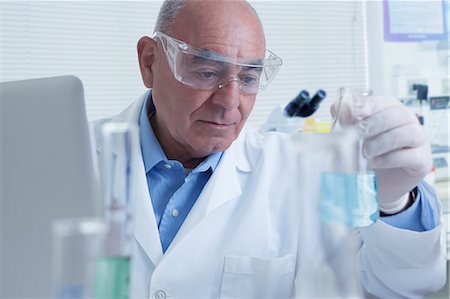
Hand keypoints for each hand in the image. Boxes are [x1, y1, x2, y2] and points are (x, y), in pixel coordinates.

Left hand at [332, 96, 431, 212]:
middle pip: (397, 114)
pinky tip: (376, 162)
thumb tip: (338, 106)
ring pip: (408, 133)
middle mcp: (408, 122)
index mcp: (392, 111)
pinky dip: (390, 158)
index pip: (385, 101)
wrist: (376, 182)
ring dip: (383, 142)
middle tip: (357, 135)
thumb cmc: (368, 154)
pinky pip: (411, 155)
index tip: (353, 115)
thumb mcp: (354, 135)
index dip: (369, 106)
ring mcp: (419, 141)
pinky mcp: (422, 160)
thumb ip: (347, 120)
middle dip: (373, 124)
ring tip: (366, 152)